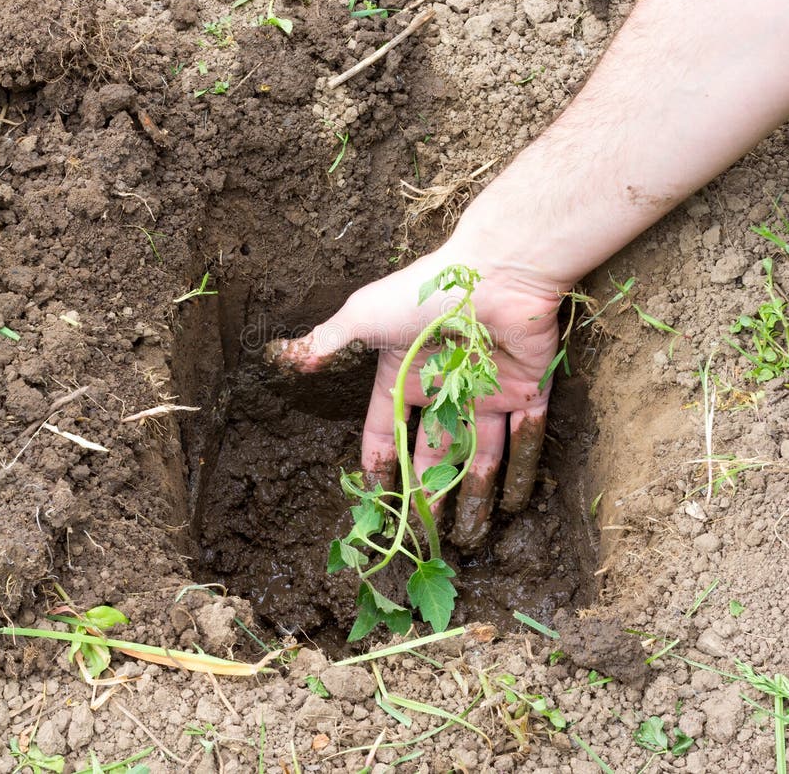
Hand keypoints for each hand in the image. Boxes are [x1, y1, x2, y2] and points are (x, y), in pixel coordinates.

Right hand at [268, 238, 560, 550]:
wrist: (493, 273)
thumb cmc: (424, 294)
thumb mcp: (364, 316)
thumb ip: (328, 341)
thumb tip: (284, 357)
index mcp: (405, 375)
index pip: (386, 430)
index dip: (379, 466)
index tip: (375, 504)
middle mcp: (445, 388)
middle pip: (434, 452)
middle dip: (428, 494)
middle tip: (425, 537)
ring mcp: (487, 391)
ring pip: (480, 454)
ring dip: (474, 496)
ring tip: (470, 539)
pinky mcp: (528, 389)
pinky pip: (526, 438)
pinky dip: (521, 471)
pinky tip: (513, 506)